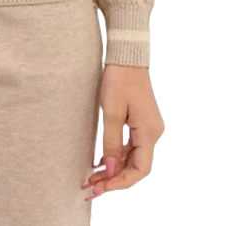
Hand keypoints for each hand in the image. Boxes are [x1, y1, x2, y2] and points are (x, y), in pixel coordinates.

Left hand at [82, 64, 163, 198]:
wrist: (127, 55)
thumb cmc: (119, 79)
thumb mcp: (111, 112)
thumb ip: (111, 143)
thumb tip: (111, 171)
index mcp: (149, 133)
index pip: (140, 170)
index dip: (120, 183)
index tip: (100, 188)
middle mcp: (153, 133)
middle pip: (136, 167)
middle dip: (114, 179)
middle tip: (90, 188)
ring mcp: (148, 127)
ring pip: (133, 158)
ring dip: (114, 169)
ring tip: (92, 178)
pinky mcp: (141, 122)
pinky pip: (131, 146)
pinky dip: (117, 156)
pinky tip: (101, 163)